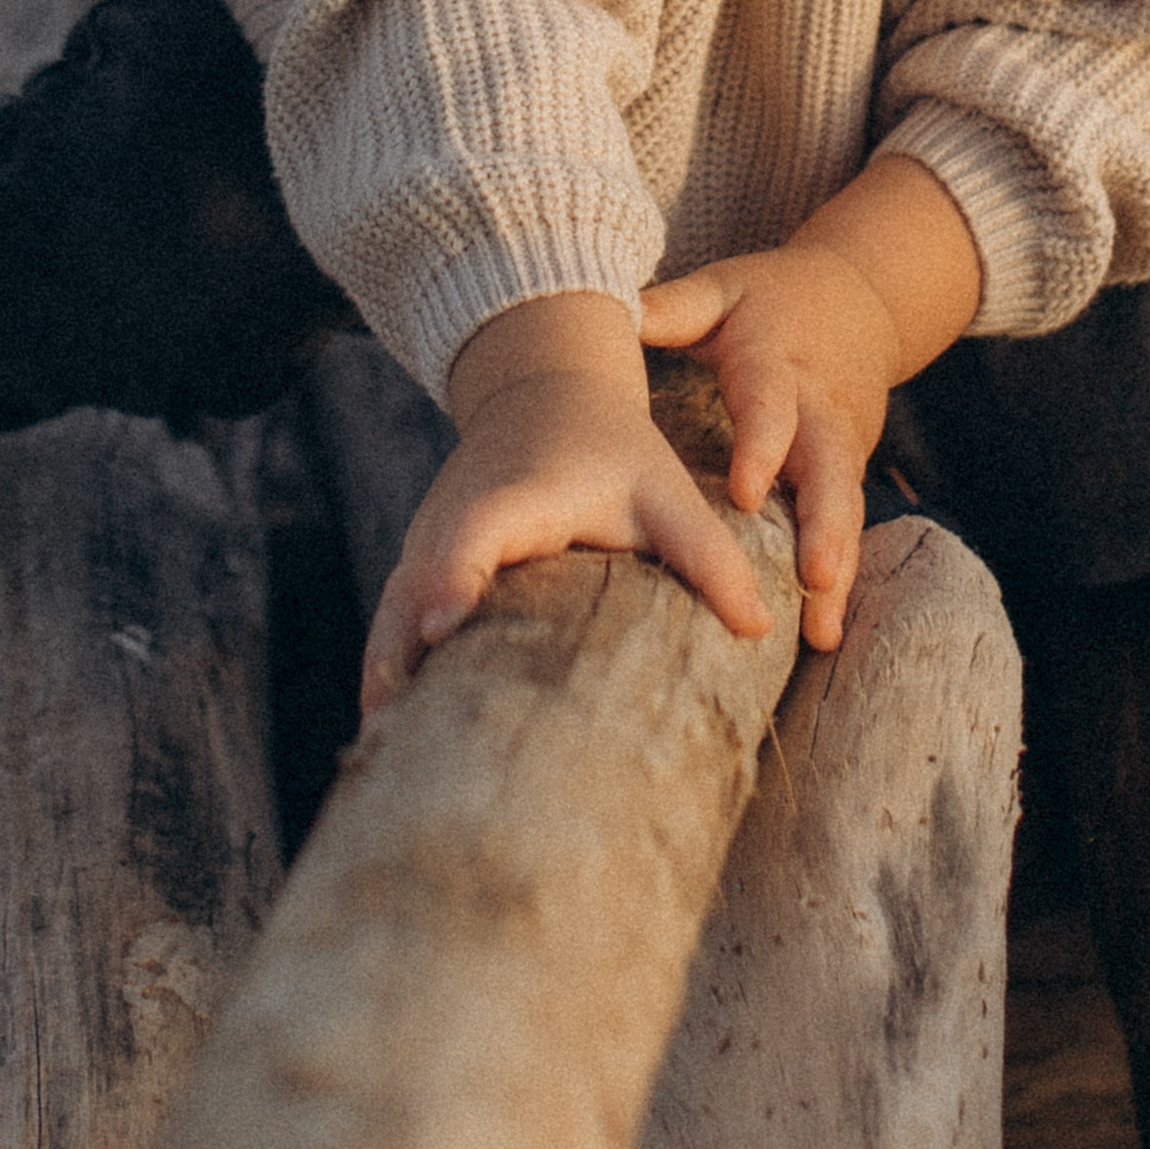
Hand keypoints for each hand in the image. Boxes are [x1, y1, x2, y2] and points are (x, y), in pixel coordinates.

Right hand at [359, 296, 771, 717]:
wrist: (541, 388)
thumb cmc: (608, 444)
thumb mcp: (663, 489)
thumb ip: (708, 554)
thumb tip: (762, 626)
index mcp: (511, 501)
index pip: (472, 537)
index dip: (453, 578)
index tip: (442, 630)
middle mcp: (452, 523)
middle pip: (412, 596)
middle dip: (403, 663)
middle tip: (403, 747)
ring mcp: (425, 545)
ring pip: (391, 618)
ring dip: (387, 678)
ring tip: (391, 760)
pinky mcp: (418, 566)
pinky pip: (392, 623)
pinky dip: (388, 669)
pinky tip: (392, 736)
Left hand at [636, 247, 896, 650]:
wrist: (864, 299)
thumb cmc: (773, 299)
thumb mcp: (725, 289)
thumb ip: (676, 306)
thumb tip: (622, 310)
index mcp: (779, 363)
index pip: (771, 407)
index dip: (761, 448)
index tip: (744, 493)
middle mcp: (820, 410)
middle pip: (829, 471)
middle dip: (825, 528)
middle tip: (814, 579)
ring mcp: (844, 446)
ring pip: (845, 511)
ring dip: (837, 571)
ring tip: (822, 633)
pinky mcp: (851, 472)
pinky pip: (847, 528)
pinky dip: (840, 580)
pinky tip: (823, 636)